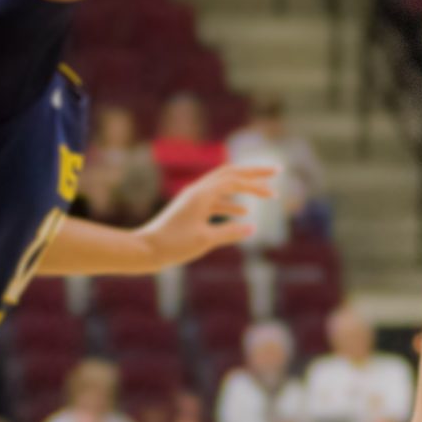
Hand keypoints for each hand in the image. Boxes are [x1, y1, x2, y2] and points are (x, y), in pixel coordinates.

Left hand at [140, 165, 275, 266]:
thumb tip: (252, 228)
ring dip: (245, 188)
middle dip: (253, 173)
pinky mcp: (190, 210)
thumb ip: (229, 232)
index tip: (276, 187)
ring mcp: (193, 200)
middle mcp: (197, 191)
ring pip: (224, 186)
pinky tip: (243, 213)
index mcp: (202, 194)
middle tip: (275, 171)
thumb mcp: (205, 240)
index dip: (257, 182)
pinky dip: (231, 203)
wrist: (145, 250)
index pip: (235, 180)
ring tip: (265, 194)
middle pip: (230, 174)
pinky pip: (216, 200)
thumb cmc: (173, 245)